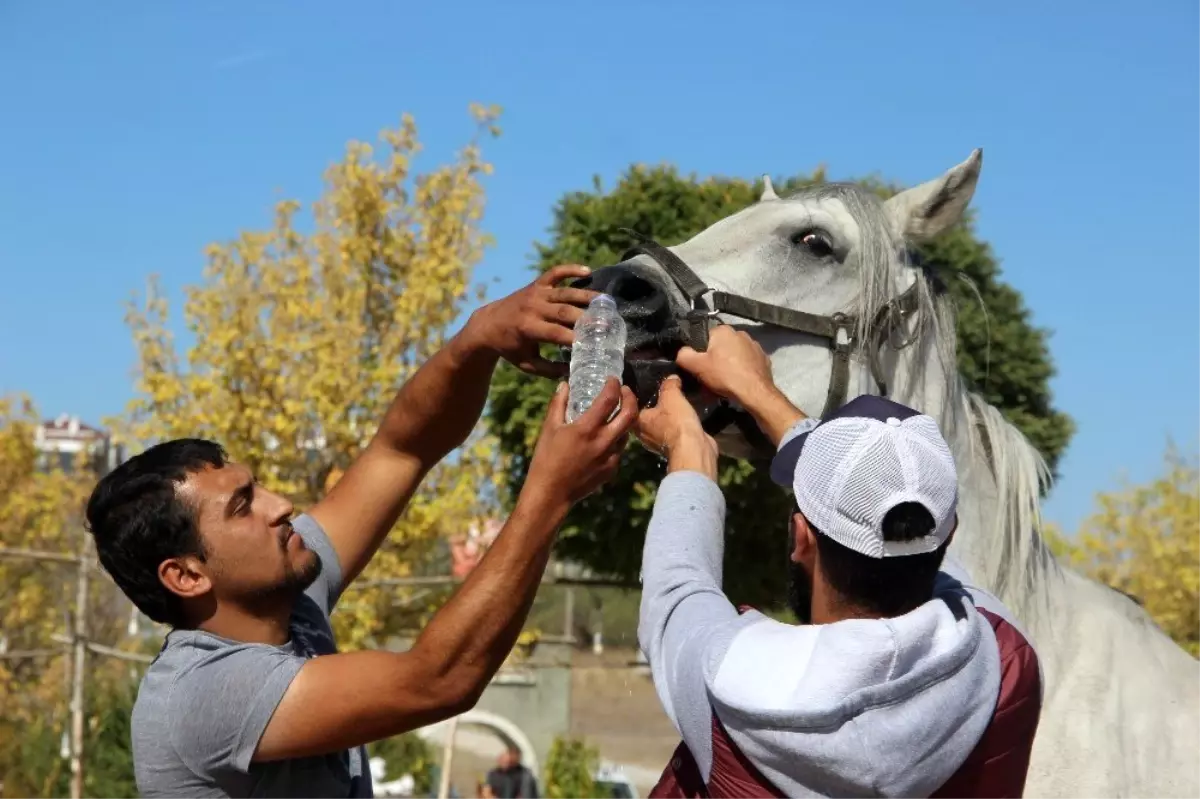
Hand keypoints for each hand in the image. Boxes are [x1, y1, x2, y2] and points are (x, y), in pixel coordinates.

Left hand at [465, 265, 599, 377]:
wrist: (488, 324)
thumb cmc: (511, 348)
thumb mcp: (527, 364)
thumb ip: (550, 369)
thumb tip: (576, 371)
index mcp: (528, 329)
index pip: (556, 333)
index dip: (576, 338)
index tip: (595, 344)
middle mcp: (532, 308)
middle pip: (564, 311)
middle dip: (586, 317)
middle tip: (608, 323)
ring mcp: (535, 293)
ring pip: (565, 292)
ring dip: (586, 296)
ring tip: (606, 302)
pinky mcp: (537, 284)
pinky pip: (555, 273)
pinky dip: (571, 269)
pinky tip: (588, 271)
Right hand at [524, 378, 636, 508]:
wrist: (552, 494)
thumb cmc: (546, 459)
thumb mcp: (549, 428)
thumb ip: (558, 404)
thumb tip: (565, 385)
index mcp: (587, 428)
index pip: (610, 399)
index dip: (614, 385)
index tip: (612, 380)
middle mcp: (603, 441)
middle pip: (630, 414)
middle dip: (631, 398)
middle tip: (625, 391)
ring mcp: (610, 457)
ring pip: (627, 432)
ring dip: (625, 419)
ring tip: (616, 413)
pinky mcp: (611, 470)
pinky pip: (619, 449)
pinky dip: (616, 438)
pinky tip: (606, 437)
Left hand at [635, 376, 717, 479]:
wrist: (693, 449)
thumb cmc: (676, 422)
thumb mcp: (671, 396)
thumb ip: (669, 385)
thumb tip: (672, 379)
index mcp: (637, 422)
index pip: (631, 405)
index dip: (633, 393)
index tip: (635, 383)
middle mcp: (644, 434)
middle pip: (646, 414)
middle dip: (652, 403)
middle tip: (658, 388)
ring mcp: (658, 442)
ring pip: (660, 423)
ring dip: (665, 414)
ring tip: (674, 399)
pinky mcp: (673, 446)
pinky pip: (672, 429)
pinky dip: (676, 422)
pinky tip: (683, 413)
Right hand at [675, 326, 775, 406]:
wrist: (754, 392)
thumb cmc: (724, 376)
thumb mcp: (696, 366)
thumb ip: (684, 355)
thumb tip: (682, 352)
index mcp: (723, 330)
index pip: (705, 336)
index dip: (700, 351)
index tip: (699, 364)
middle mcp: (740, 333)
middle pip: (721, 345)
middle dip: (715, 357)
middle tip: (711, 374)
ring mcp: (754, 345)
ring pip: (735, 353)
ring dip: (729, 362)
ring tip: (726, 379)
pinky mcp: (763, 358)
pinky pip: (747, 361)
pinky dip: (742, 368)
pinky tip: (739, 380)